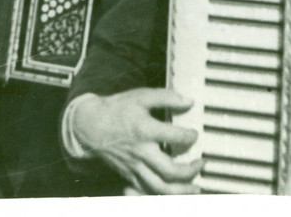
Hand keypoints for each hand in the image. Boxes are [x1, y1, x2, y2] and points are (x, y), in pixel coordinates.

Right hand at [72, 88, 202, 194]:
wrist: (90, 125)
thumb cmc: (117, 109)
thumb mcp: (141, 96)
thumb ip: (166, 97)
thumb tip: (188, 102)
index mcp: (145, 130)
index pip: (175, 137)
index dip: (190, 136)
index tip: (194, 134)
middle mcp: (140, 152)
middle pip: (169, 171)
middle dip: (190, 171)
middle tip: (201, 163)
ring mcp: (133, 167)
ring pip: (159, 187)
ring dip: (180, 190)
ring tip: (194, 187)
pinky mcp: (128, 175)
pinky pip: (146, 191)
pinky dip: (161, 195)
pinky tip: (172, 192)